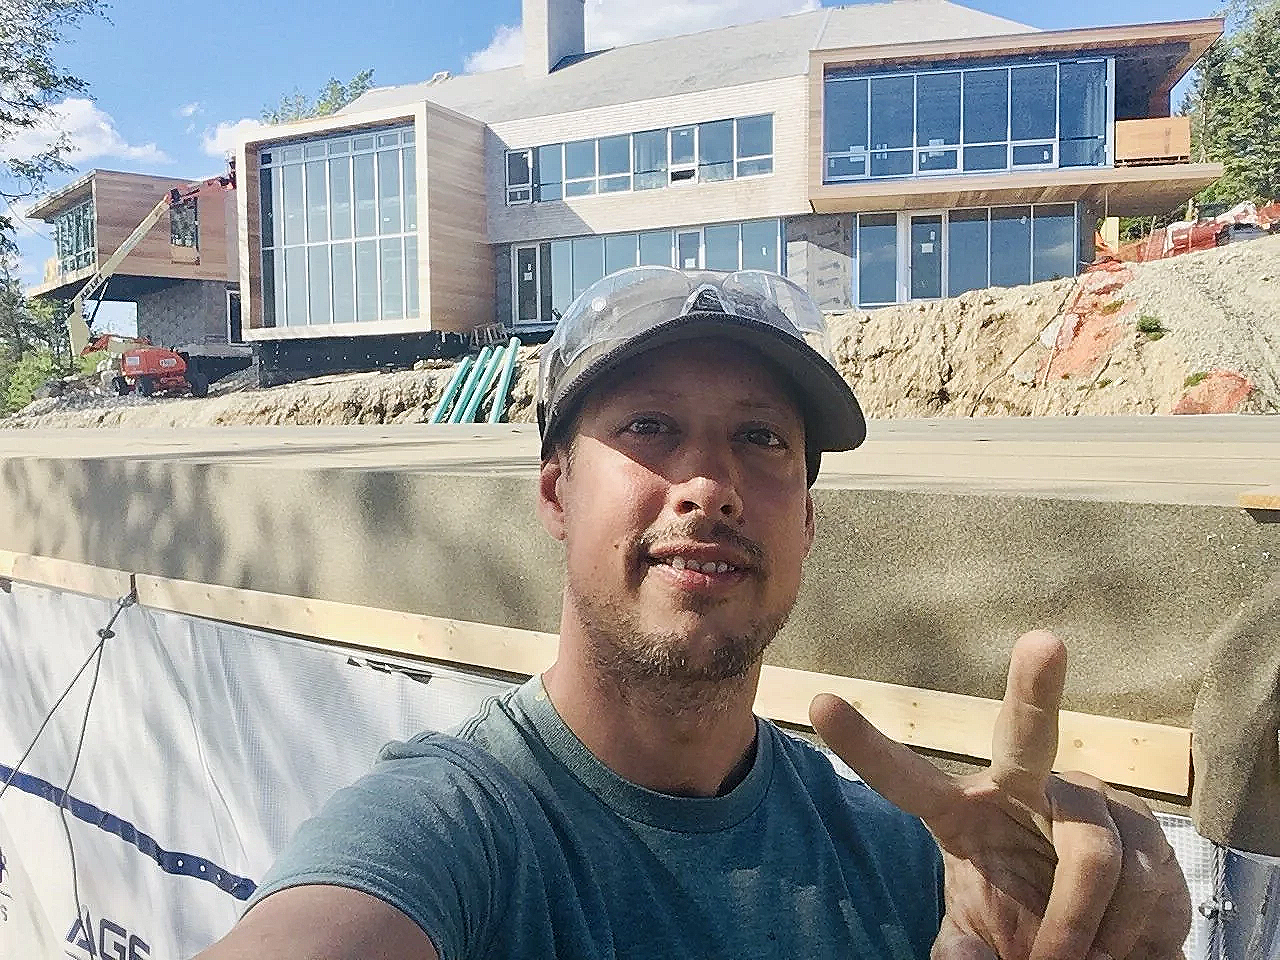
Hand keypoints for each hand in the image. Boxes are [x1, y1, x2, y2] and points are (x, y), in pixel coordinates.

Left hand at [810, 631, 1190, 959]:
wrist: (1107, 956)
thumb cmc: (1027, 933)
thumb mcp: (982, 939)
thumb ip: (962, 948)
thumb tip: (966, 952)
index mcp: (963, 812)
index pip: (904, 777)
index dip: (862, 745)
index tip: (820, 704)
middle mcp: (1025, 787)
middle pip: (1027, 733)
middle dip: (1036, 686)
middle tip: (1043, 643)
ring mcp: (1089, 800)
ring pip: (1091, 855)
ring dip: (1080, 927)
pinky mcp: (1144, 826)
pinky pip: (1138, 883)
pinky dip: (1122, 936)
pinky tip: (1115, 945)